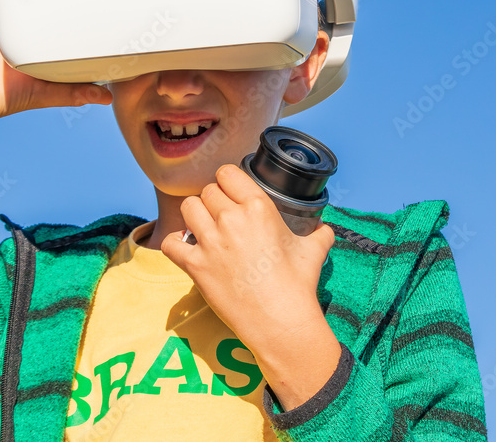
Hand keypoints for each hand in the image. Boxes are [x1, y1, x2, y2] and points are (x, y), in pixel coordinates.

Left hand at [160, 164, 341, 408]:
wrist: (281, 322)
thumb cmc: (298, 285)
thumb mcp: (314, 250)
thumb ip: (319, 232)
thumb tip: (324, 227)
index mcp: (259, 207)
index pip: (227, 173)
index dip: (228, 182)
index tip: (232, 193)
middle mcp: (232, 219)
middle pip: (208, 191)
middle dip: (214, 201)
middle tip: (222, 217)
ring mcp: (211, 242)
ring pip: (188, 208)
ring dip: (195, 215)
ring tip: (204, 227)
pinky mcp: (196, 266)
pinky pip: (171, 243)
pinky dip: (175, 243)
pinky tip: (187, 248)